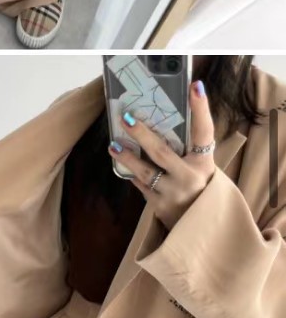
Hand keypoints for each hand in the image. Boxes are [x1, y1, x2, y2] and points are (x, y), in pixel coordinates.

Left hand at [109, 80, 215, 229]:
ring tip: (113, 145)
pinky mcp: (159, 206)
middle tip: (126, 118)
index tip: (196, 86)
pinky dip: (132, 173)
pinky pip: (140, 185)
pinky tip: (123, 163)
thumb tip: (164, 121)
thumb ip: (189, 152)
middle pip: (162, 151)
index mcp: (205, 164)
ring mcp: (173, 193)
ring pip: (145, 171)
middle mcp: (190, 178)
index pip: (204, 132)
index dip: (201, 109)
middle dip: (142, 134)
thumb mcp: (204, 170)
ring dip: (126, 157)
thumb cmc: (202, 191)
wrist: (204, 231)